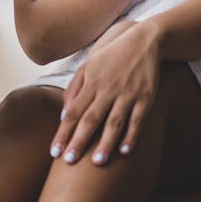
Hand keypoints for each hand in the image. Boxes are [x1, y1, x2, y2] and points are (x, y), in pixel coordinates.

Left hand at [50, 21, 160, 164]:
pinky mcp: (146, 96)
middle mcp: (107, 89)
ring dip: (105, 143)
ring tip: (97, 162)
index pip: (73, 113)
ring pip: (114, 122)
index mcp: (91, 83)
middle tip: (69, 161)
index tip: (54, 152)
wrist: (145, 39)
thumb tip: (63, 113)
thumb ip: (74, 88)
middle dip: (79, 141)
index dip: (63, 133)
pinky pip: (137, 120)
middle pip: (90, 119)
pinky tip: (125, 151)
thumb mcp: (89, 64)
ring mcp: (127, 93)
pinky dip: (132, 136)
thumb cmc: (112, 55)